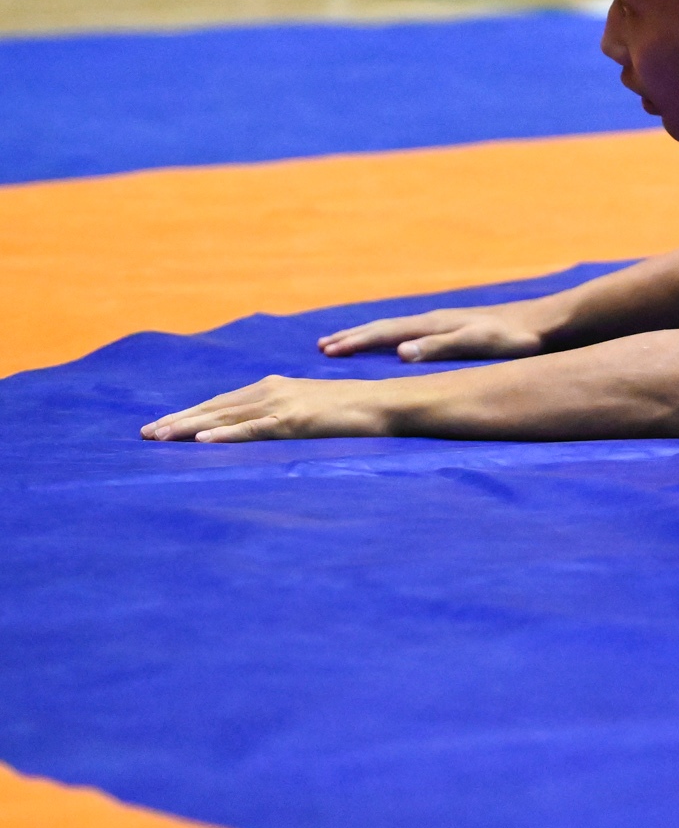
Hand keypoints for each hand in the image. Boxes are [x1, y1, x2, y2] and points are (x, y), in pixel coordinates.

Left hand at [143, 376, 391, 442]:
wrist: (384, 403)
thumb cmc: (352, 411)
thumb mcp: (310, 408)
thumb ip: (282, 414)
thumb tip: (261, 429)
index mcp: (273, 387)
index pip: (221, 402)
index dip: (190, 413)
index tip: (161, 425)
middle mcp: (272, 390)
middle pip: (215, 407)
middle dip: (178, 420)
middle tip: (145, 433)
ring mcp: (282, 404)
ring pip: (226, 416)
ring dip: (190, 427)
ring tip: (161, 437)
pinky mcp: (294, 420)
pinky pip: (253, 429)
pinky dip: (226, 434)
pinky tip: (203, 440)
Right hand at [317, 300, 552, 362]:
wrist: (548, 322)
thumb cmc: (515, 337)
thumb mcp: (477, 343)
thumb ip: (439, 347)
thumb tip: (399, 353)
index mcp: (435, 324)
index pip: (386, 333)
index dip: (356, 342)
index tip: (326, 350)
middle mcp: (437, 319)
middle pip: (387, 327)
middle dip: (356, 336)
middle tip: (324, 345)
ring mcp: (449, 322)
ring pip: (401, 328)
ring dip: (374, 335)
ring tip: (353, 342)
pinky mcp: (462, 327)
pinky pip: (418, 332)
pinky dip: (398, 337)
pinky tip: (401, 344)